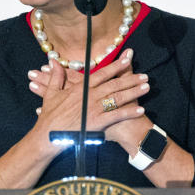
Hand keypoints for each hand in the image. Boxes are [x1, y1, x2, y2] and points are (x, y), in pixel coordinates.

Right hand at [26, 49, 147, 137]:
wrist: (47, 135)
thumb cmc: (49, 116)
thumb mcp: (51, 93)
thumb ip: (56, 76)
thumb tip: (53, 61)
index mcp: (80, 88)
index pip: (102, 74)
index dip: (115, 66)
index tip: (127, 59)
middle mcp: (90, 96)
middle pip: (114, 84)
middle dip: (131, 79)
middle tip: (145, 75)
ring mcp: (94, 109)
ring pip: (118, 98)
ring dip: (134, 92)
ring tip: (147, 87)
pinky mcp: (97, 122)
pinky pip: (116, 115)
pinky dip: (129, 112)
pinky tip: (141, 109)